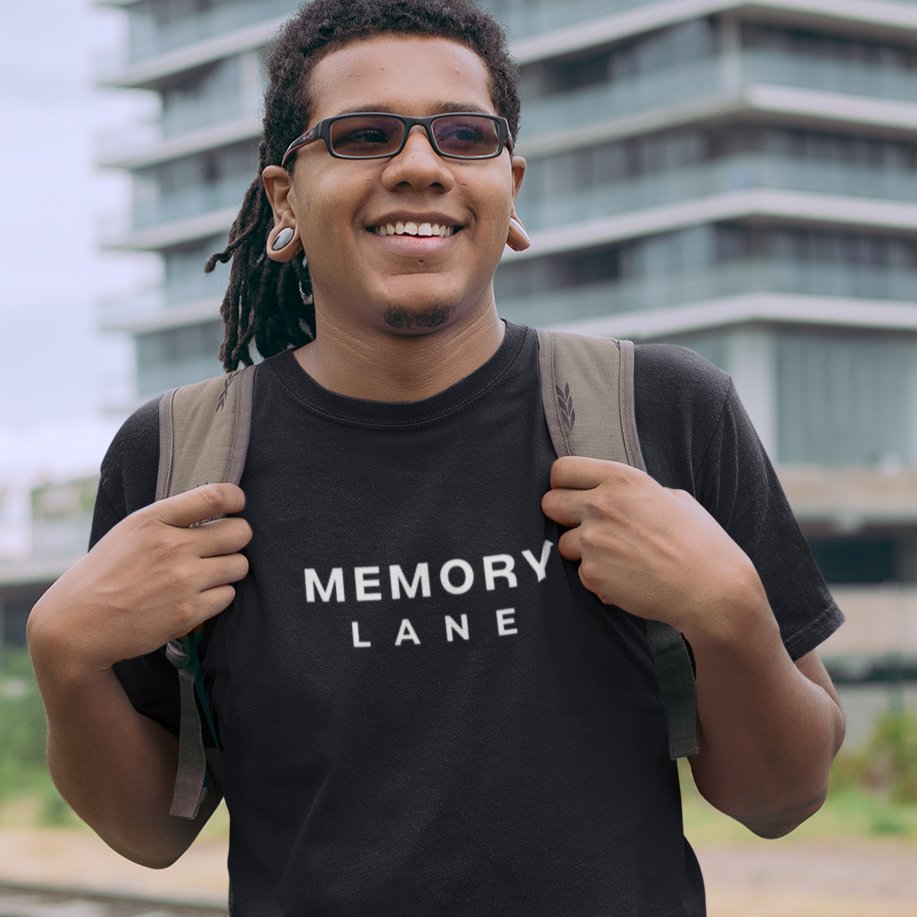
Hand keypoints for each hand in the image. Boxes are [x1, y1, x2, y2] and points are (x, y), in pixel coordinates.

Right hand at [28, 484, 251, 678]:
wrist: (76, 627)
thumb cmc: (105, 575)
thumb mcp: (129, 532)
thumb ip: (170, 518)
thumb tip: (217, 507)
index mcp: (153, 520)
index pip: (215, 496)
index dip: (236, 499)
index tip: (236, 507)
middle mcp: (171, 547)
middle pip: (240, 532)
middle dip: (236, 539)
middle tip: (222, 547)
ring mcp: (182, 580)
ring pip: (240, 566)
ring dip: (229, 570)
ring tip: (206, 575)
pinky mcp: (188, 612)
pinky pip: (228, 596)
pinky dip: (217, 598)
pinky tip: (196, 598)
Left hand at [540, 456, 764, 639]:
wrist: (712, 591)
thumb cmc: (701, 543)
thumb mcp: (675, 499)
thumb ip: (637, 494)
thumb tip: (620, 495)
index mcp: (621, 479)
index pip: (562, 469)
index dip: (563, 483)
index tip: (571, 493)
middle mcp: (600, 505)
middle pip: (548, 503)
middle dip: (561, 515)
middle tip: (584, 526)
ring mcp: (592, 541)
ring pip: (563, 543)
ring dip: (581, 551)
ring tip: (617, 558)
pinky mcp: (592, 574)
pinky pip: (582, 573)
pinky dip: (599, 579)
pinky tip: (627, 580)